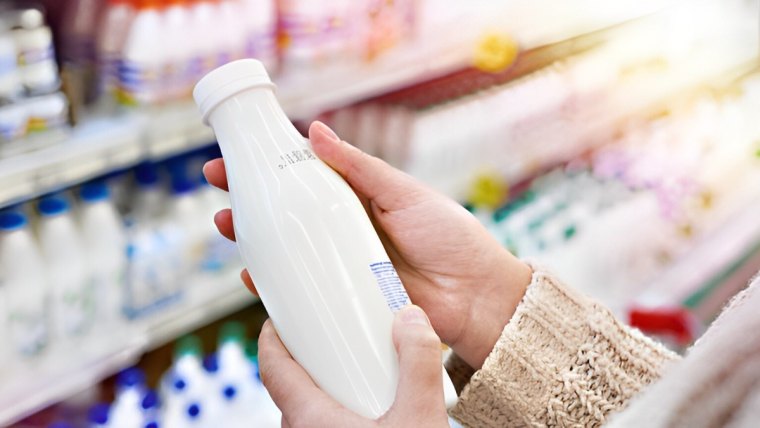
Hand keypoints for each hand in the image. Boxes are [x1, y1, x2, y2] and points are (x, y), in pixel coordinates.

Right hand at [203, 121, 531, 367]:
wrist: (476, 295)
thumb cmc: (449, 237)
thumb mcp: (403, 192)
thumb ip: (360, 167)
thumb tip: (314, 131)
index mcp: (358, 200)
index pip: (305, 177)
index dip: (270, 165)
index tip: (237, 154)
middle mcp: (344, 231)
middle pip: (287, 213)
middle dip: (249, 200)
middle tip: (218, 184)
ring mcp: (341, 265)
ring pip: (287, 251)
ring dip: (252, 239)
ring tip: (227, 225)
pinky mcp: (343, 298)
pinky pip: (302, 291)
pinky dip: (275, 286)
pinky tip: (253, 276)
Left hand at [259, 305, 449, 426]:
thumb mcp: (420, 416)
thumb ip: (418, 364)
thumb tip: (412, 319)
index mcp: (309, 418)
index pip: (272, 368)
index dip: (271, 338)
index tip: (279, 317)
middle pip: (289, 385)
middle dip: (305, 357)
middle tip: (326, 335)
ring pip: (306, 408)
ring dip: (323, 384)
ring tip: (352, 366)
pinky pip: (324, 424)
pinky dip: (336, 406)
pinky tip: (369, 403)